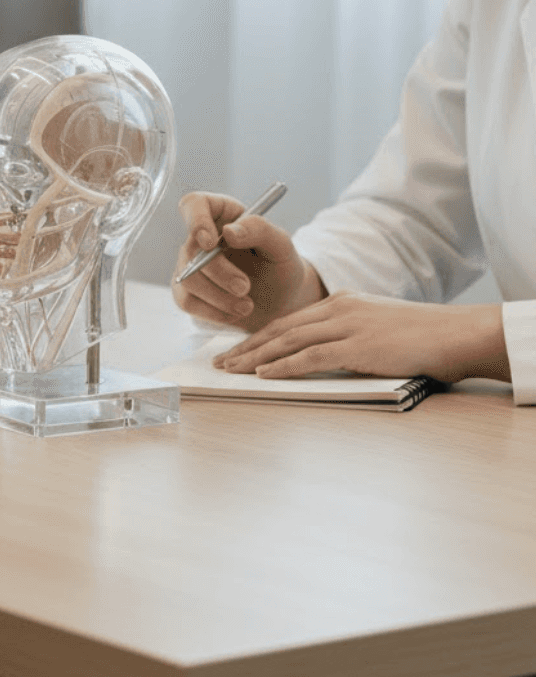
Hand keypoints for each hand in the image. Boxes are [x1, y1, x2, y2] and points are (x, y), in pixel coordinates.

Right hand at [171, 192, 324, 330]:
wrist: (280, 303)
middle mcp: (200, 238)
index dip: (196, 221)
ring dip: (219, 296)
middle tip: (245, 287)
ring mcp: (189, 266)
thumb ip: (260, 230)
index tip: (211, 242)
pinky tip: (235, 312)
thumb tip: (229, 231)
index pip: (193, 204)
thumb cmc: (279, 267)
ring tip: (247, 306)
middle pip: (191, 250)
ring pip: (187, 279)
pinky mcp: (187, 292)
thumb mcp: (281, 245)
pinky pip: (187, 301)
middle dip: (219, 273)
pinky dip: (213, 312)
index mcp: (222, 215)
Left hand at [213, 292, 510, 383]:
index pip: (288, 320)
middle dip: (246, 347)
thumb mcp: (375, 328)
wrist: (455, 334)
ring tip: (231, 370)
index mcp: (341, 303)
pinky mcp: (358, 346)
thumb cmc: (421, 337)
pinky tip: (263, 374)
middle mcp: (339, 309)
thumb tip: (319, 356)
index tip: (235, 350)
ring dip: (255, 357)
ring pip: (288, 341)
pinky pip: (310, 356)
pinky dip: (283, 366)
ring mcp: (348, 326)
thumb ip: (346, 336)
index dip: (258, 336)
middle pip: (280, 329)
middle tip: (220, 362)